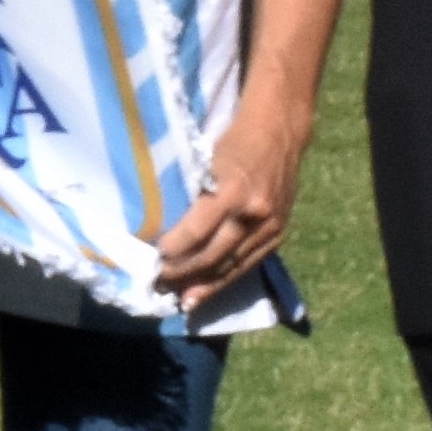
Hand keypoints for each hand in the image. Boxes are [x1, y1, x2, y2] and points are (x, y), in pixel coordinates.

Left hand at [154, 113, 309, 304]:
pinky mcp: (279, 235)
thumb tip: (161, 227)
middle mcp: (254, 213)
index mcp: (233, 190)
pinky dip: (223, 281)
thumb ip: (192, 194)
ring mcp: (270, 227)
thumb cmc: (234, 142)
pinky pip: (247, 265)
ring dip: (201, 285)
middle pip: (213, 255)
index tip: (151, 259)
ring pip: (230, 266)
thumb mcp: (206, 160)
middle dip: (182, 273)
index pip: (197, 231)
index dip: (172, 249)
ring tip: (177, 297)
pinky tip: (202, 293)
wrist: (280, 133)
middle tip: (157, 282)